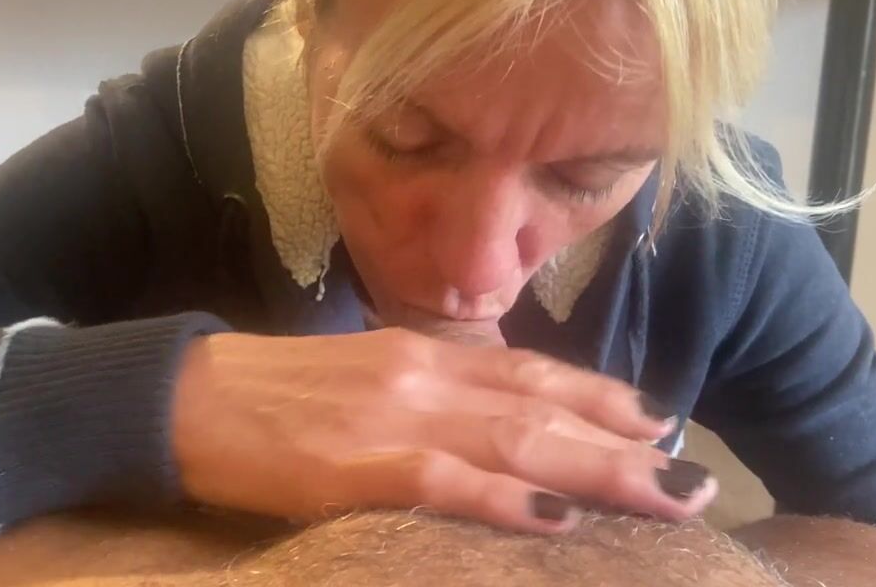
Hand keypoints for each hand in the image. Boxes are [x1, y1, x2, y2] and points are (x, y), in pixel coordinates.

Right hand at [171, 329, 715, 533]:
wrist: (184, 395)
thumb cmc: (269, 390)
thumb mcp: (360, 373)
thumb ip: (425, 388)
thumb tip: (483, 416)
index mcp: (422, 353)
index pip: (529, 370)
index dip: (598, 394)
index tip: (655, 419)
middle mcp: (422, 374)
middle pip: (540, 407)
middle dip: (622, 442)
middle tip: (692, 475)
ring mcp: (392, 417)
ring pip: (513, 440)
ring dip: (594, 469)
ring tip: (663, 494)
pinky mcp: (354, 465)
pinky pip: (443, 481)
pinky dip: (503, 501)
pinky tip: (555, 520)